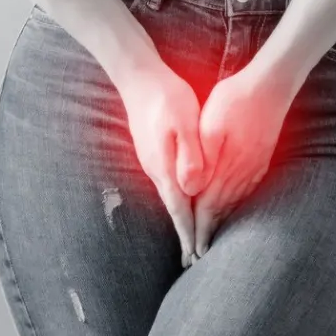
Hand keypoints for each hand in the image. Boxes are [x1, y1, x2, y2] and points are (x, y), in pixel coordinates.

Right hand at [114, 60, 206, 267]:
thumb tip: (194, 188)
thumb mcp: (185, 124)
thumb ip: (191, 156)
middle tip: (194, 259)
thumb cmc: (167, 97)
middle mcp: (156, 169)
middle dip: (185, 233)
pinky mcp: (153, 151)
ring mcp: (152, 161)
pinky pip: (168, 183)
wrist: (138, 76)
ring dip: (182, 218)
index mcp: (166, 167)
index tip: (197, 256)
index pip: (180, 209)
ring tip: (192, 237)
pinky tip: (185, 200)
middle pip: (174, 208)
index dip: (190, 233)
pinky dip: (179, 199)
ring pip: (171, 196)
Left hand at [193, 62, 297, 256]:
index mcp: (225, 167)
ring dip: (224, 223)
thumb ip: (201, 158)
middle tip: (201, 258)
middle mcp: (242, 173)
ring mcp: (254, 168)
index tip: (191, 251)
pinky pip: (248, 190)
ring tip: (215, 240)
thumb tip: (192, 188)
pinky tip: (234, 208)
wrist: (270, 85)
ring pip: (236, 203)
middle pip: (222, 211)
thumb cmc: (234, 100)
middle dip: (210, 235)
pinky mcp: (261, 159)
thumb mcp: (209, 124)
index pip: (207, 207)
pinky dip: (237, 205)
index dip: (197, 230)